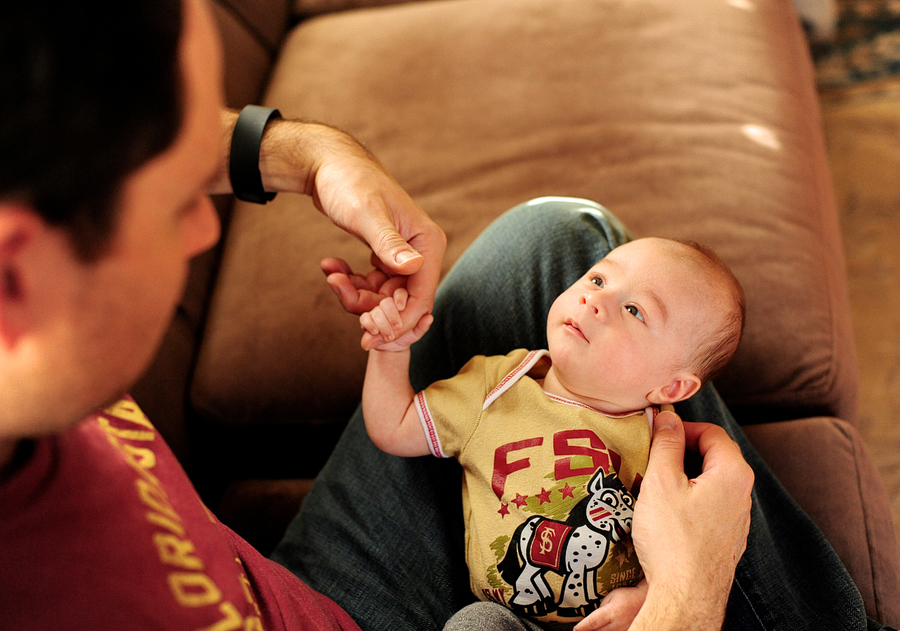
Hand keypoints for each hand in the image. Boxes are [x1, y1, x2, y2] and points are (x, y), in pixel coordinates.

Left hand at [215, 112, 445, 344]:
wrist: (328, 166)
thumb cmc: (350, 183)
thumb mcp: (367, 214)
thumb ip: (389, 243)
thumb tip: (413, 267)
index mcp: (427, 243)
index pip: (421, 297)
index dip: (398, 322)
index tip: (369, 336)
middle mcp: (420, 253)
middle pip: (401, 302)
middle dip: (370, 307)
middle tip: (338, 292)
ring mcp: (402, 256)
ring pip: (384, 297)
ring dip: (356, 295)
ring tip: (331, 274)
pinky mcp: (384, 257)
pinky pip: (371, 285)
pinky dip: (351, 283)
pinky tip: (330, 267)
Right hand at [360, 287, 433, 351]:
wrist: (394, 346)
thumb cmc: (408, 334)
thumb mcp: (417, 333)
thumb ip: (422, 326)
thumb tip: (429, 318)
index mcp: (401, 303)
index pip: (400, 292)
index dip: (400, 297)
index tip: (402, 307)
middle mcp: (388, 305)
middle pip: (386, 302)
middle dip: (391, 315)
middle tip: (397, 327)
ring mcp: (376, 311)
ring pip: (376, 311)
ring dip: (382, 324)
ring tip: (390, 336)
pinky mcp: (367, 320)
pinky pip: (365, 318)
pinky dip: (369, 325)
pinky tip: (376, 332)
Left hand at [574, 580, 647, 630]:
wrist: (643, 601)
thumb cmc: (627, 596)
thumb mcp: (611, 596)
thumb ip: (600, 607)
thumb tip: (591, 617)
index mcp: (612, 612)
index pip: (593, 622)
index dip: (582, 626)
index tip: (576, 628)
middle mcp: (617, 624)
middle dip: (587, 630)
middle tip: (580, 628)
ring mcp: (622, 630)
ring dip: (596, 630)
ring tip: (590, 627)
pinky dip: (604, 630)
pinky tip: (602, 627)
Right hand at [629, 411, 753, 630]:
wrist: (685, 596)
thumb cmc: (674, 541)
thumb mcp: (661, 482)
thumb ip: (665, 444)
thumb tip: (667, 419)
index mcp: (733, 474)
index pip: (712, 432)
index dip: (682, 427)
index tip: (658, 432)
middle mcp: (741, 495)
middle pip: (713, 456)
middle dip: (681, 450)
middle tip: (652, 455)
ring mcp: (736, 519)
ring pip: (709, 482)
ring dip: (683, 476)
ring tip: (653, 483)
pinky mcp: (725, 538)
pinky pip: (708, 505)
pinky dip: (687, 499)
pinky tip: (664, 511)